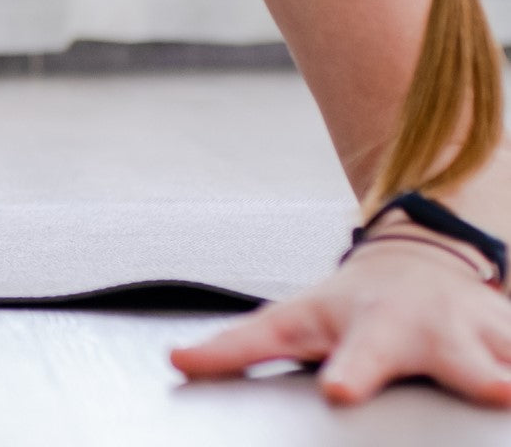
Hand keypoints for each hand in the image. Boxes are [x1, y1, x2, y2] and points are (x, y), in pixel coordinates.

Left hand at [170, 234, 510, 406]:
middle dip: (478, 375)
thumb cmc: (345, 306)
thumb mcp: (290, 320)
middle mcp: (439, 332)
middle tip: (494, 391)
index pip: (356, 357)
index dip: (350, 373)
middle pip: (459, 360)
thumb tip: (175, 360)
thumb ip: (237, 347)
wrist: (419, 262)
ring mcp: (491, 336)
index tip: (339, 390)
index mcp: (373, 332)